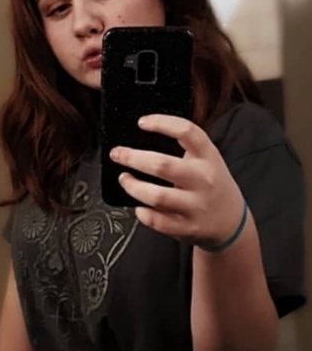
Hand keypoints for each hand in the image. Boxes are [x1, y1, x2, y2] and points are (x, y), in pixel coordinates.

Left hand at [109, 114, 244, 245]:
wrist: (233, 223)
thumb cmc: (211, 186)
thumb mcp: (207, 160)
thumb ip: (184, 149)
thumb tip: (142, 140)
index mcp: (208, 157)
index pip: (187, 132)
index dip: (162, 123)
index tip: (141, 123)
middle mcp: (204, 179)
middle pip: (163, 165)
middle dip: (133, 158)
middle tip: (117, 154)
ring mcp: (197, 205)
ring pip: (157, 196)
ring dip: (133, 186)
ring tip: (124, 179)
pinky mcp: (188, 227)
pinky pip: (158, 221)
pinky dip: (143, 214)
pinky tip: (139, 207)